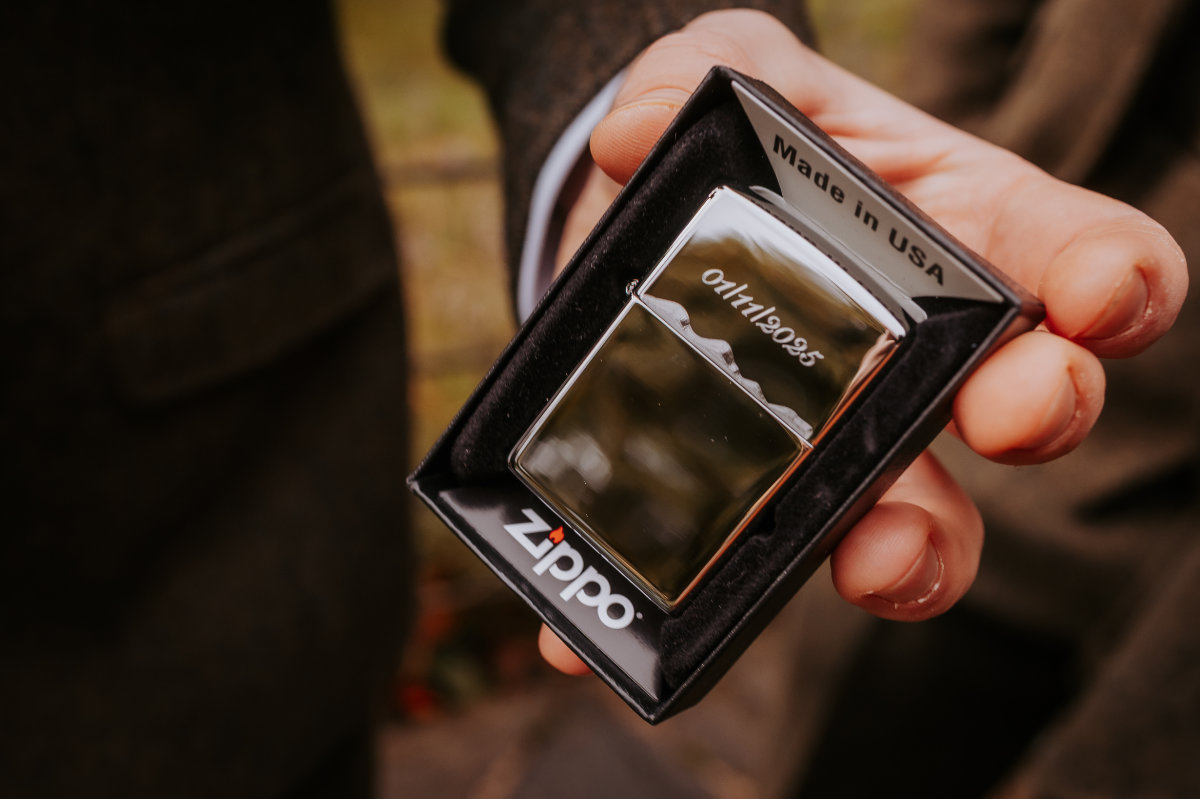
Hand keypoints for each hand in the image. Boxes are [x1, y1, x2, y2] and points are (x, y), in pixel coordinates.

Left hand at [540, 9, 1187, 674]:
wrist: (645, 229)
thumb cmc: (734, 148)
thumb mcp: (723, 78)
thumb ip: (694, 75)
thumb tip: (631, 135)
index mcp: (955, 236)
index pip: (1075, 255)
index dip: (1115, 284)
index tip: (1096, 301)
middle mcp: (924, 356)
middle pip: (1020, 408)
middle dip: (1035, 417)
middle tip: (1009, 418)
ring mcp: (846, 442)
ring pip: (912, 520)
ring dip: (907, 551)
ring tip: (865, 559)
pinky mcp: (760, 498)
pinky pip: (749, 565)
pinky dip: (697, 607)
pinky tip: (609, 635)